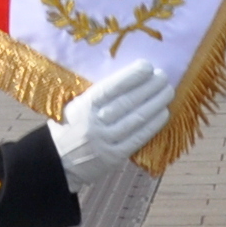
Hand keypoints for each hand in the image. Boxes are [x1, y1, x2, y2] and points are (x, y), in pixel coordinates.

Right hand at [45, 58, 173, 187]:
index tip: (147, 66)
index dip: (131, 76)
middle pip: (127, 102)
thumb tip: (130, 78)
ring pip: (136, 119)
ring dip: (155, 103)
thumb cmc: (70, 127)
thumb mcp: (76, 106)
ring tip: (168, 91)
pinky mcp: (114, 157)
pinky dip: (153, 125)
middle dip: (149, 87)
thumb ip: (98, 95)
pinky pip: (138, 138)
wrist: (57, 161)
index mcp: (83, 106)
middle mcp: (94, 122)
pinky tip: (164, 113)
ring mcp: (105, 141)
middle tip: (164, 76)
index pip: (111, 88)